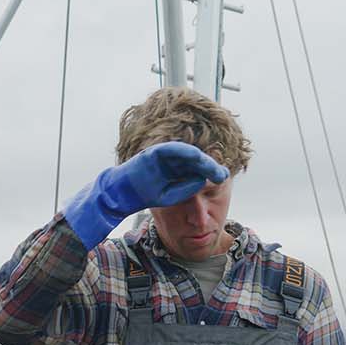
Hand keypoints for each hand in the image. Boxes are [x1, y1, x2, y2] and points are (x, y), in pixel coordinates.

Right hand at [62, 141, 229, 247]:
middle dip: (210, 166)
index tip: (224, 178)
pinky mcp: (154, 152)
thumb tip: (203, 180)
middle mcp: (172, 161)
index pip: (197, 169)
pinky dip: (184, 151)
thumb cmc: (144, 195)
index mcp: (176, 171)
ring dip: (201, 159)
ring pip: (186, 153)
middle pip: (195, 160)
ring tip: (213, 166)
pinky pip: (172, 149)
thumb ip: (186, 188)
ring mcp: (163, 156)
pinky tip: (196, 156)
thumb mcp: (171, 196)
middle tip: (224, 173)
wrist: (121, 194)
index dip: (211, 172)